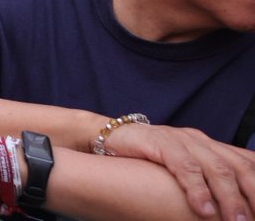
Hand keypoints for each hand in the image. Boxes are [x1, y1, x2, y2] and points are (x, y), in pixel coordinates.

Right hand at [107, 122, 254, 220]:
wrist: (108, 137)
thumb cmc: (149, 158)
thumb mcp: (184, 167)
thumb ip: (207, 180)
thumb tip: (230, 206)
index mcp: (211, 147)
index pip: (247, 164)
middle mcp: (201, 141)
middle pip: (238, 167)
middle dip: (252, 194)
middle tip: (254, 220)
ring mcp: (181, 140)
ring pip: (216, 168)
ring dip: (230, 198)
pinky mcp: (160, 143)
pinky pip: (184, 167)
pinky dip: (197, 188)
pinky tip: (203, 208)